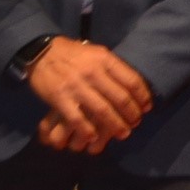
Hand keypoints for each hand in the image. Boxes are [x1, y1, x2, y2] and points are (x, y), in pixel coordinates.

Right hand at [28, 37, 151, 146]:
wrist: (42, 52)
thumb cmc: (74, 54)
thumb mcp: (97, 53)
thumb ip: (113, 67)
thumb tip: (133, 85)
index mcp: (105, 59)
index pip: (131, 80)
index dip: (142, 96)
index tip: (147, 107)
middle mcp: (93, 72)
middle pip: (120, 98)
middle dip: (132, 114)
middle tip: (136, 122)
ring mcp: (76, 86)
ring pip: (102, 110)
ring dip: (115, 125)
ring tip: (123, 133)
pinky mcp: (60, 98)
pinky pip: (77, 118)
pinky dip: (87, 130)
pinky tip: (94, 137)